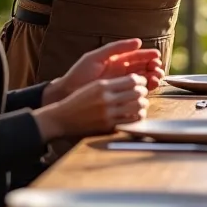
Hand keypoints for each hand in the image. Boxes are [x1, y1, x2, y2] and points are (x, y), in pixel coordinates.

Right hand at [33, 74, 148, 140]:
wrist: (61, 118)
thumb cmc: (78, 101)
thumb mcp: (93, 86)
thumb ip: (112, 83)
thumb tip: (134, 81)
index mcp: (102, 86)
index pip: (132, 80)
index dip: (141, 81)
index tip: (142, 82)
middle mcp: (106, 99)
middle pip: (137, 93)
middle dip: (144, 92)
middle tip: (143, 93)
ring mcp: (108, 114)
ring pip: (137, 107)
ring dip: (143, 105)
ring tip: (141, 104)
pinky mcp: (108, 126)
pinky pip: (131, 121)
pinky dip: (137, 117)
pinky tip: (135, 115)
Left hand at [51, 39, 165, 100]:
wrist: (68, 93)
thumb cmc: (79, 73)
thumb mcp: (96, 57)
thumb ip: (116, 48)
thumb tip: (139, 42)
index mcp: (117, 60)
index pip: (138, 56)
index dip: (149, 56)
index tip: (156, 56)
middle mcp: (122, 72)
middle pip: (144, 68)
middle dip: (154, 67)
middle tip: (157, 68)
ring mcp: (122, 84)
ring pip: (144, 79)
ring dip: (153, 77)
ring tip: (155, 77)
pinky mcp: (121, 96)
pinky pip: (138, 92)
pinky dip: (147, 89)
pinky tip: (150, 87)